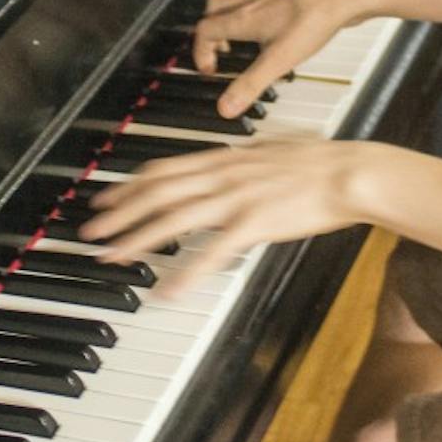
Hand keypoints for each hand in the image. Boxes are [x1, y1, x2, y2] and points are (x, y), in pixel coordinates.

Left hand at [79, 139, 417, 294]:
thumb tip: (224, 164)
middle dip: (118, 213)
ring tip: (112, 256)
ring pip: (173, 218)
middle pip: (157, 193)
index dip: (129, 186)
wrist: (350, 172)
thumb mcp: (270, 151)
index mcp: (225, 157)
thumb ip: (240, 161)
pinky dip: (186, 271)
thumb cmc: (319, 163)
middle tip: (91, 232)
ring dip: (137, 239)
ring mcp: (237, 197)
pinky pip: (212, 252)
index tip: (106, 199)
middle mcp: (223, 174)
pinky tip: (168, 289)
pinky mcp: (256, 222)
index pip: (164, 169)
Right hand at [193, 0, 376, 117]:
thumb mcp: (278, 61)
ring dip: (233, 21)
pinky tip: (275, 29)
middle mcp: (252, 2)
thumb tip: (225, 107)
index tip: (211, 70)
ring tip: (245, 42)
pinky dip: (257, 14)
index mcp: (243, 18)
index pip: (205, 30)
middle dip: (210, 31)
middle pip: (215, 8)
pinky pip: (261, 0)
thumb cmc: (312, 20)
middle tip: (221, 51)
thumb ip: (250, 85)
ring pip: (237, 1)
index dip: (201, 52)